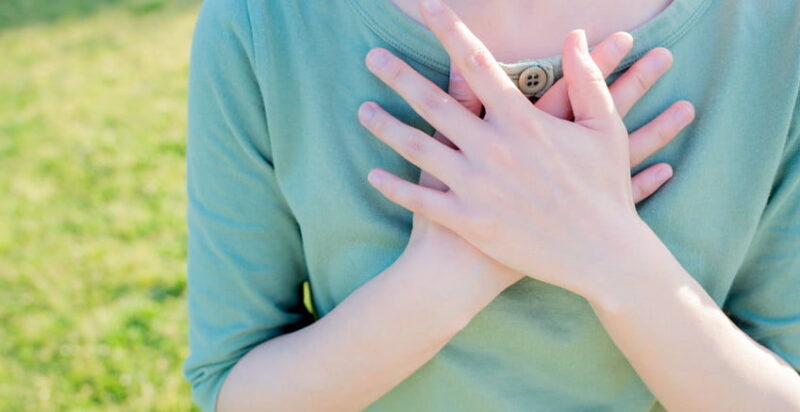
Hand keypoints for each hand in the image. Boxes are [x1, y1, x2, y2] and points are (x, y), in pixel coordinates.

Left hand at [359, 0, 693, 298]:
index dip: (450, 31)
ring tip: (363, 110)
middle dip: (399, 76)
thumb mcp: (606, 130)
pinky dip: (395, 187)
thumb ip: (588, 80)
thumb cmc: (606, 190)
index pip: (476, 64)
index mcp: (523, 122)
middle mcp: (493, 149)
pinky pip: (422, 201)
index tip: (428, 8)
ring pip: (419, 149)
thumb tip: (576, 37)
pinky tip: (373, 174)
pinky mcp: (470, 221)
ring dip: (387, 127)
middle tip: (373, 56)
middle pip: (434, 103)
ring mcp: (477, 187)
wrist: (601, 256)